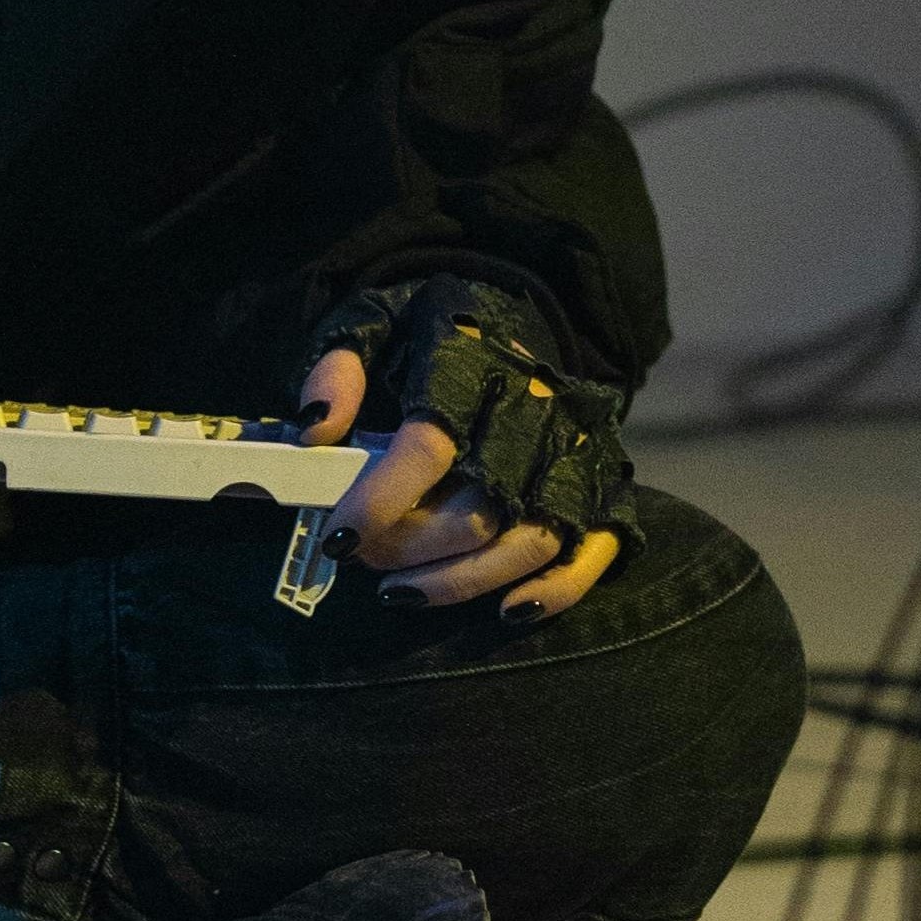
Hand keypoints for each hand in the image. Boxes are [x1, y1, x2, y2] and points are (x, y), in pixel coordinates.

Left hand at [293, 275, 639, 622]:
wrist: (518, 311)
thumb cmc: (432, 329)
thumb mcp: (373, 323)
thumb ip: (338, 368)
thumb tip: (316, 428)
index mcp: (473, 363)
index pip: (429, 445)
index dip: (380, 500)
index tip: (337, 536)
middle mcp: (535, 408)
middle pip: (479, 507)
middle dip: (409, 548)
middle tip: (361, 557)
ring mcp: (576, 448)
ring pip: (530, 540)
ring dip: (460, 580)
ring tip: (399, 589)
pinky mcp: (603, 479)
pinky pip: (592, 549)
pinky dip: (555, 590)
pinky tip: (504, 608)